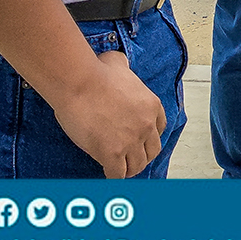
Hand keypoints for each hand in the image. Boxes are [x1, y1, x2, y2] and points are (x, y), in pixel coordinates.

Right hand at [51, 50, 166, 177]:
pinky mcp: (113, 154)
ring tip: (119, 169)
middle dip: (142, 155)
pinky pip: (118, 175)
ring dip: (128, 168)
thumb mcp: (119, 63)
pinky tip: (106, 173)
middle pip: (152, 151)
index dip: (149, 136)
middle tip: (130, 158)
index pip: (160, 128)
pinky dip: (113, 176)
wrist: (80, 83)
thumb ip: (124, 66)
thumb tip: (119, 63)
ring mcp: (132, 141)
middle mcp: (146, 125)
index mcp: (152, 105)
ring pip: (137, 166)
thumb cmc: (95, 72)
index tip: (140, 140)